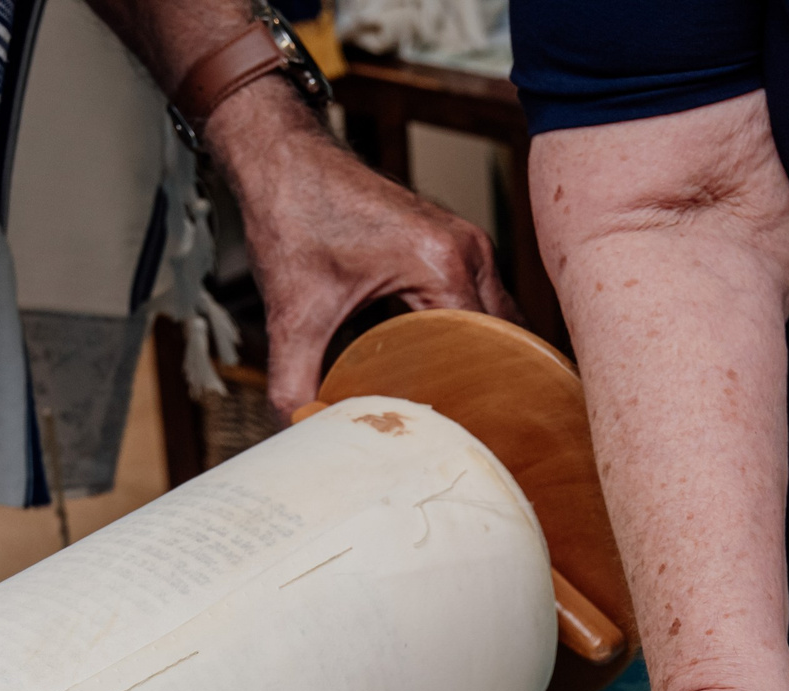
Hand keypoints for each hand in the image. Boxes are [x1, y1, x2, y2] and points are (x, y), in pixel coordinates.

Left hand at [205, 81, 514, 418]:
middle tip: (480, 430)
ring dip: (486, 356)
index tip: (473, 434)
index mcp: (442, 265)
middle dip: (493, 382)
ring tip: (471, 406)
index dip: (479, 397)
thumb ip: (295, 377)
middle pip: (506, 338)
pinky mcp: (453, 241)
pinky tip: (450, 366)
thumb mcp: (293, 311)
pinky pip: (482, 299)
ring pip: (498, 319)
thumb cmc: (294, 213)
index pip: (488, 352)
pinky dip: (472, 332)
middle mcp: (467, 250)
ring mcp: (465, 242)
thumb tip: (302, 426)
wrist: (282, 157)